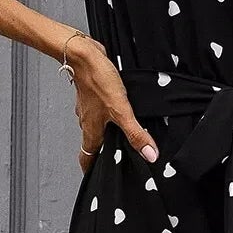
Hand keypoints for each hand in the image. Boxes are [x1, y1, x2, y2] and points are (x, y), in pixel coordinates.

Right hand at [64, 31, 157, 170]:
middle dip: (102, 153)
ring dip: (106, 133)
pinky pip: (100, 110)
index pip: (87, 157)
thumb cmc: (97, 79)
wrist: (83, 54)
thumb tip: (149, 154)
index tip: (96, 178)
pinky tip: (119, 109)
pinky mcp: (93, 94)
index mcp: (91, 130)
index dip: (91, 170)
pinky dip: (108, 115)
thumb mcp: (121, 110)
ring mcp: (89, 107)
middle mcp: (87, 121)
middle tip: (115, 159)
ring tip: (122, 136)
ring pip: (96, 126)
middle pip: (92, 144)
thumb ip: (135, 133)